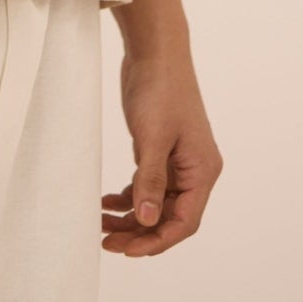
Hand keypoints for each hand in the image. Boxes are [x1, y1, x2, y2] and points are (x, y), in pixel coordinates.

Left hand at [101, 48, 222, 255]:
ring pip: (155, 203)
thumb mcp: (153, 137)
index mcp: (203, 171)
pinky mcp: (160, 151)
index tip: (128, 251)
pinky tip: (106, 201)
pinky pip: (146, 185)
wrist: (154, 51)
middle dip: (139, 232)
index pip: (185, 222)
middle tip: (106, 243)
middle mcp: (194, 171)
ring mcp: (177, 161)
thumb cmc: (160, 89)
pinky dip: (128, 196)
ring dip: (130, 216)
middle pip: (169, 217)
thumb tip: (146, 221)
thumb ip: (150, 180)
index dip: (157, 240)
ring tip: (100, 224)